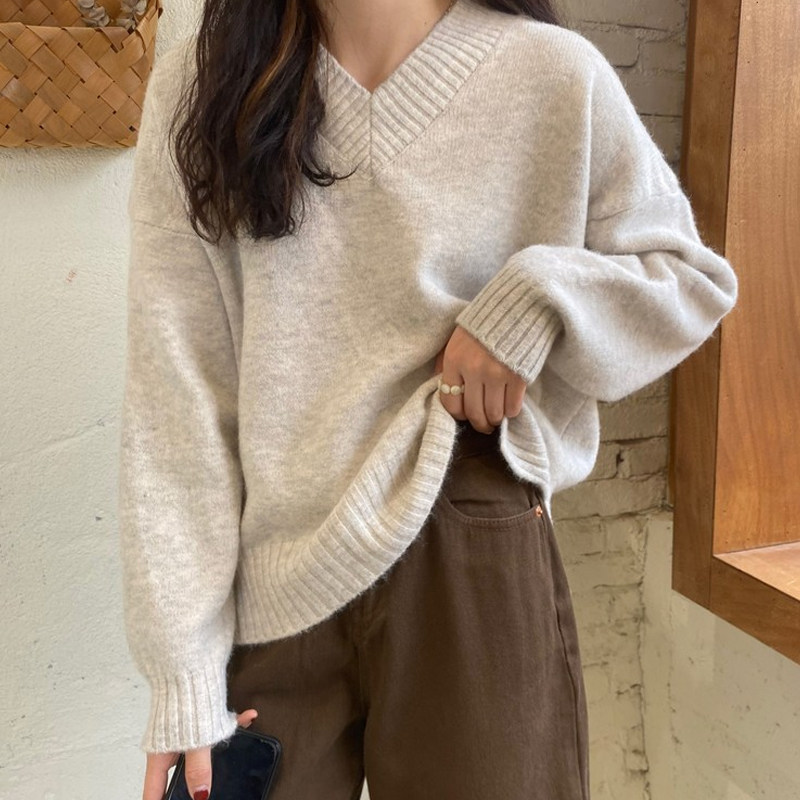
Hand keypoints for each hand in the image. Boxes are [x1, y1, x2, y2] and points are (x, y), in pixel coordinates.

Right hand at [142, 707, 258, 799]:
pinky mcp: (199, 712)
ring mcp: (185, 727)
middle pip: (179, 771)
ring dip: (219, 747)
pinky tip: (249, 715)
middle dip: (196, 781)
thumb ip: (198, 768)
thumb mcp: (196, 740)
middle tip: (208, 789)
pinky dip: (232, 722)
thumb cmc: (185, 698)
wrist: (189, 659)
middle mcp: (171, 742)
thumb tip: (201, 797)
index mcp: (162, 753)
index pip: (154, 789)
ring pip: (202, 746)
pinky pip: (215, 724)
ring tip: (238, 744)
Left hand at [434, 325, 526, 433]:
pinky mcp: (518, 376)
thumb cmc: (484, 325)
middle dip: (480, 423)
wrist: (518, 306)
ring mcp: (496, 374)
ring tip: (497, 416)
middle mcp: (473, 370)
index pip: (450, 402)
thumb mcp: (456, 339)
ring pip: (493, 413)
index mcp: (454, 360)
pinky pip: (512, 407)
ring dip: (496, 419)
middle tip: (485, 424)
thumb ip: (446, 364)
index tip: (465, 415)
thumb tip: (442, 388)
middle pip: (473, 412)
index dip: (458, 415)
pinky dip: (511, 411)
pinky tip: (510, 405)